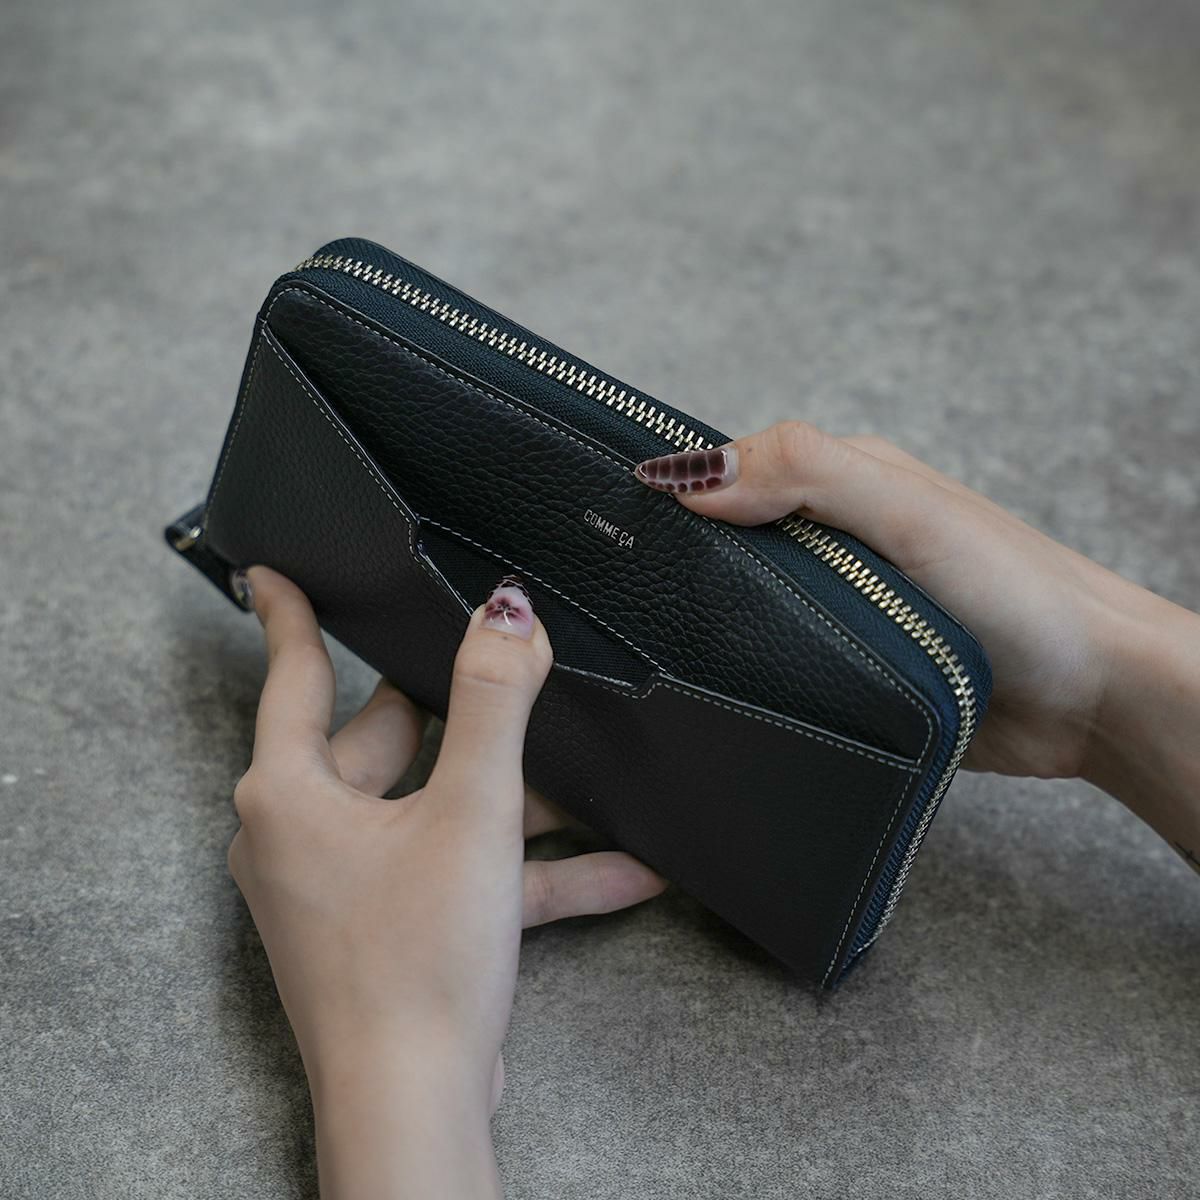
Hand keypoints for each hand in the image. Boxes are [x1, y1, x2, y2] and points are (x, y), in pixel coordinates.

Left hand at [226, 565, 666, 1197]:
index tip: (269, 571)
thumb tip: (505, 611)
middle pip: (384, 742)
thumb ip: (493, 701)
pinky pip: (455, 874)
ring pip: (431, 811)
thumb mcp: (471, 808)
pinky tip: (618, 871)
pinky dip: (519, 870)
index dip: (289, 613)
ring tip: (593, 789)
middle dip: (457, 718)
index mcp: (291, 794)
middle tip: (501, 672)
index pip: (295, 674)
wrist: (417, 1105)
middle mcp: (301, 835)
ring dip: (512, 805)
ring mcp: (342, 887)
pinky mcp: (385, 928)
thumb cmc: (415, 962)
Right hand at [633, 422, 1199, 871]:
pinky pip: (776, 661)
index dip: (678, 482)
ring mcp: (840, 608)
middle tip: (614, 583)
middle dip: (678, 554)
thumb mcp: (909, 514)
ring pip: (749, 603)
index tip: (613, 509)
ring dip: (708, 615)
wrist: (1093, 700)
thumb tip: (694, 475)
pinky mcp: (847, 671)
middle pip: (733, 538)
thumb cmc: (1020, 592)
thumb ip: (809, 476)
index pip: (738, 467)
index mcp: (846, 485)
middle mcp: (836, 542)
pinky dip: (742, 663)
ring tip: (647, 639)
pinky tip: (711, 681)